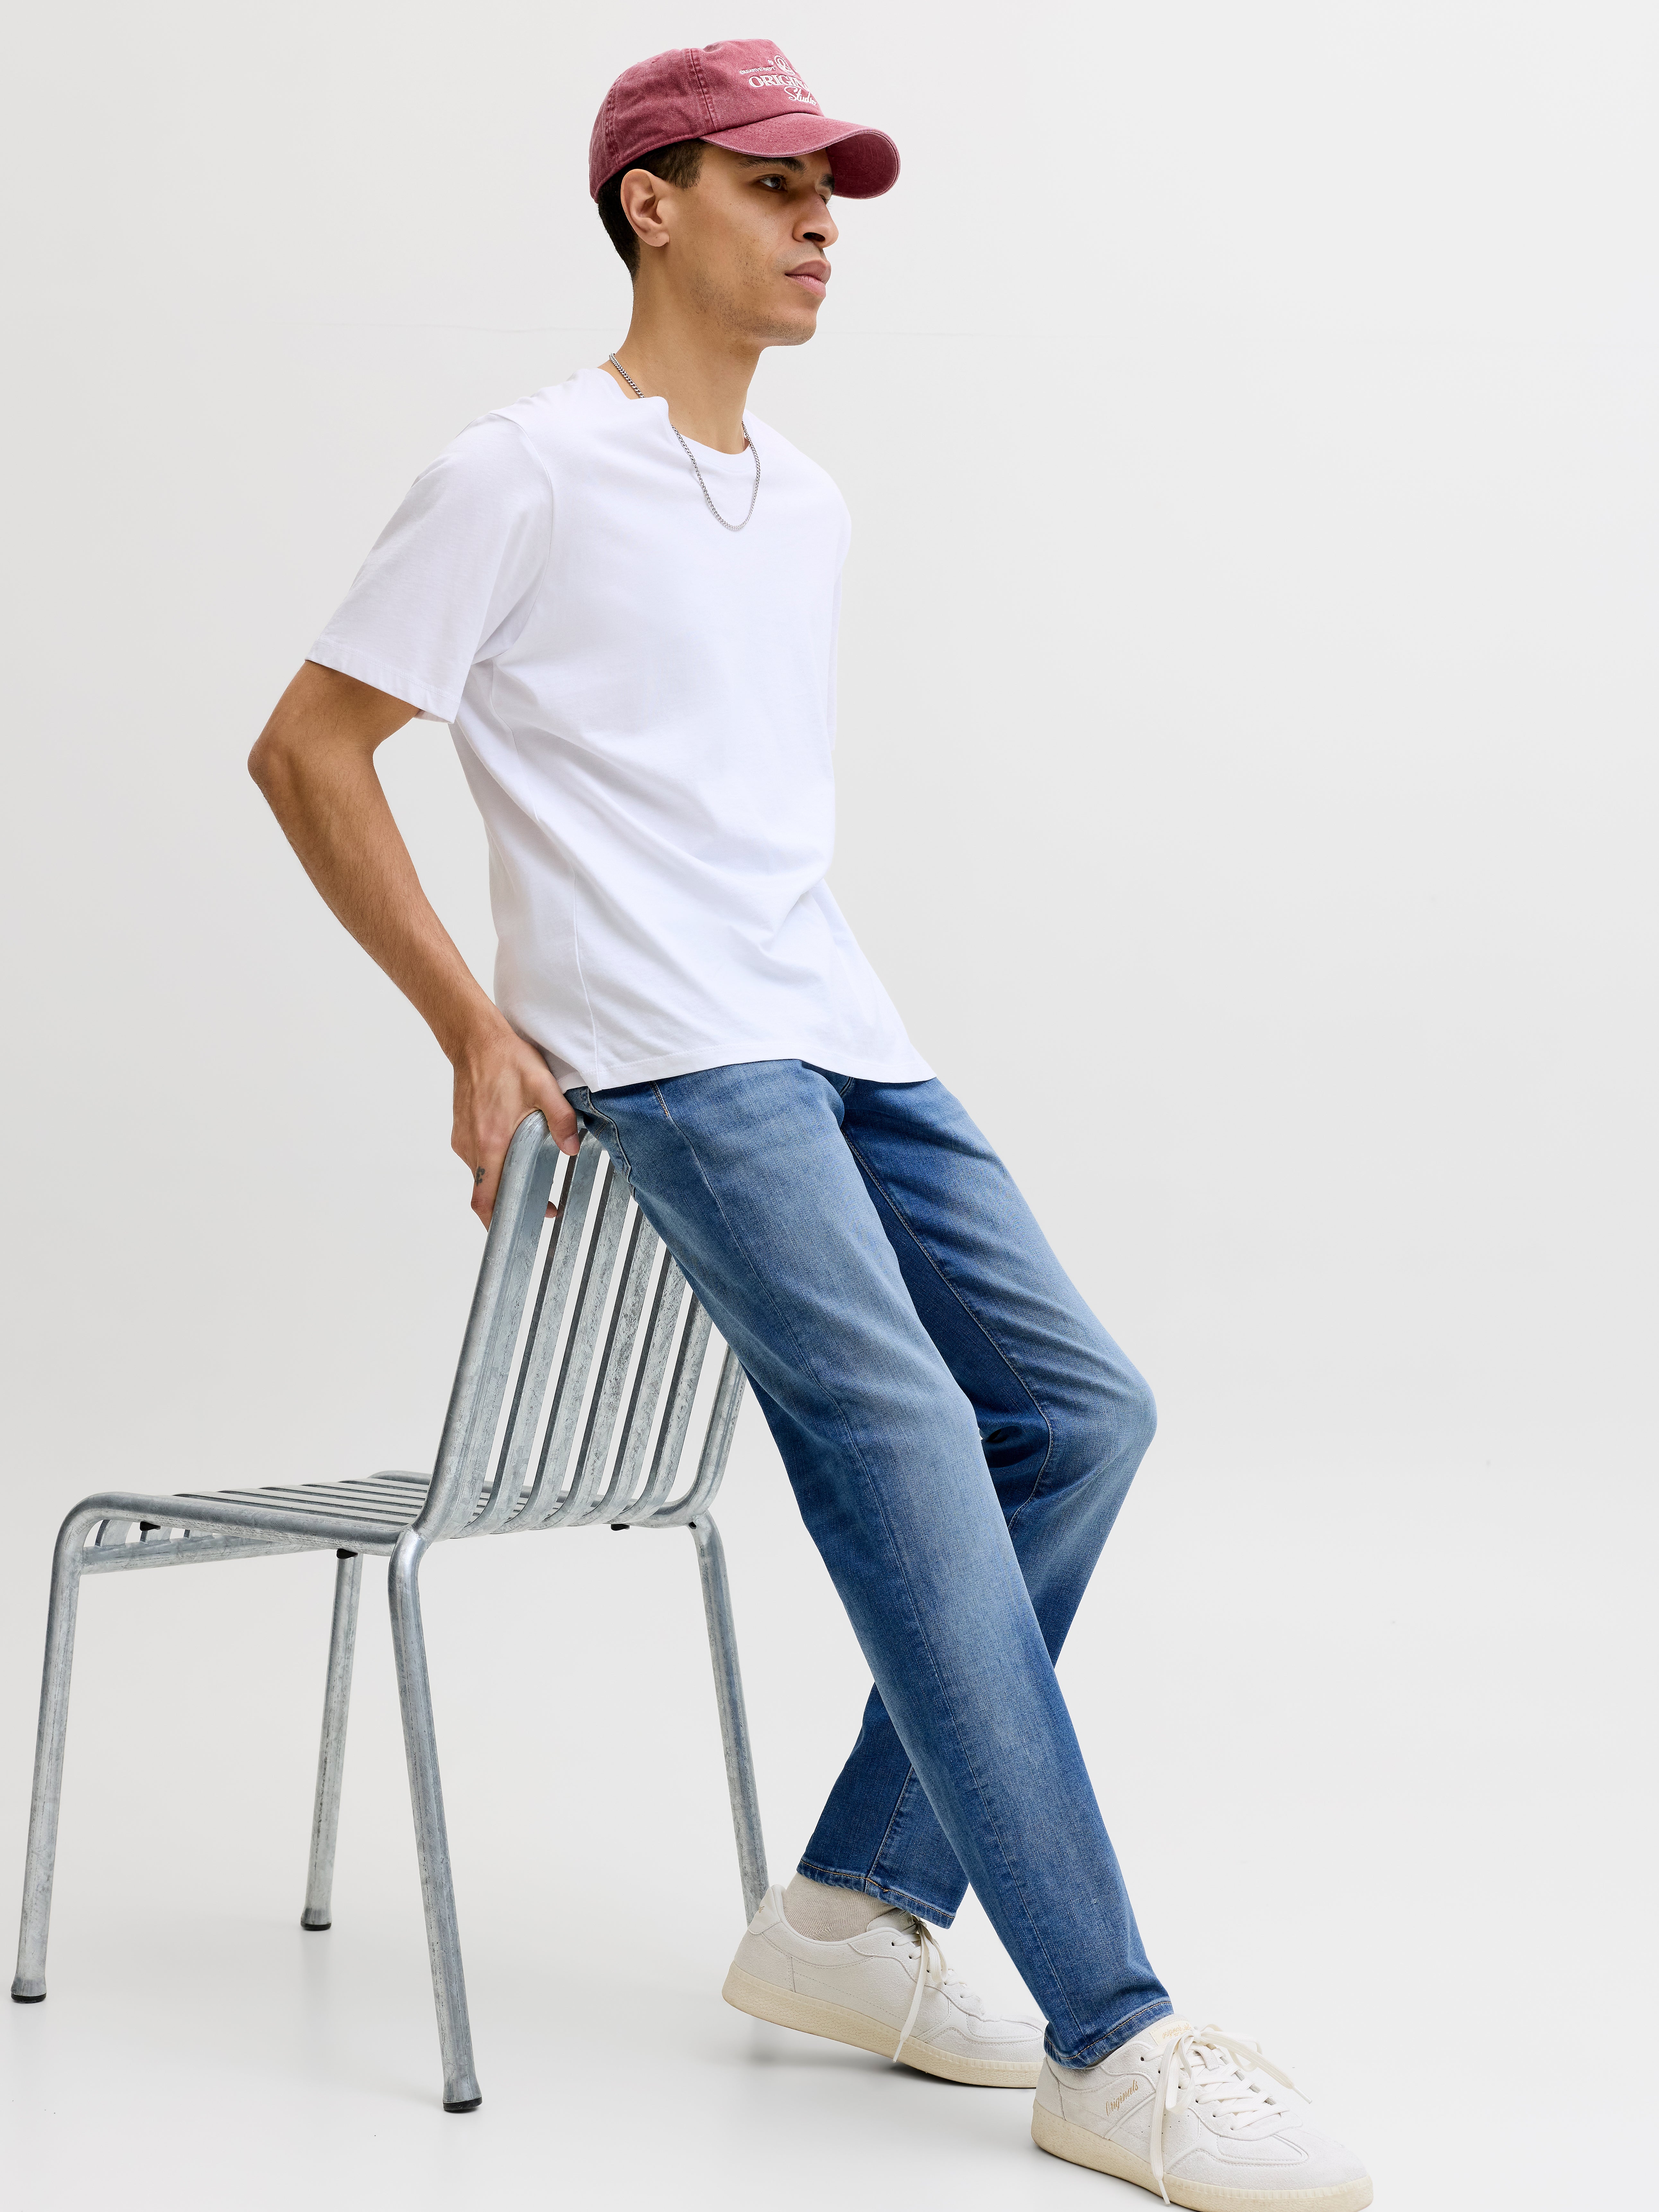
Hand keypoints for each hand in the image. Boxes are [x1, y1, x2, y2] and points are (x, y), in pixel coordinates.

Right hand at [449, 1016, 580, 1227]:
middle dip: (509, 1202)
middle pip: (484, 1190)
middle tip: (538, 1203)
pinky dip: (493, 1162)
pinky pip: (476, 1156)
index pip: (484, 1198)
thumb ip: (561, 1120)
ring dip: (502, 1179)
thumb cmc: (507, 1061)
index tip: (518, 1227)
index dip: (498, 1220)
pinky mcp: (461, 1128)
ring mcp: (463, 1138)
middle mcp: (471, 1145)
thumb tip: (572, 1150)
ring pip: (480, 1173)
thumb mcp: (544, 1086)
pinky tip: (514, 1150)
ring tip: (530, 1175)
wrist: (475, 1039)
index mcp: (491, 1142)